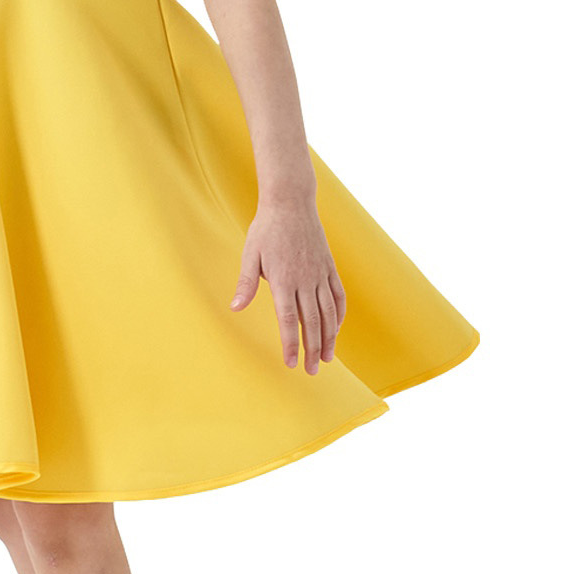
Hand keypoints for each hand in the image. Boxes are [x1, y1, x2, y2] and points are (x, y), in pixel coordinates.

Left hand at [230, 201, 345, 372]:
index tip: (291, 363)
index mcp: (283, 279)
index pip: (288, 319)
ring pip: (328, 313)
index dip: (291, 343)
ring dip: (329, 338)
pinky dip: (339, 315)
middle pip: (312, 322)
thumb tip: (235, 307)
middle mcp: (305, 279)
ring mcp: (320, 273)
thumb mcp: (250, 254)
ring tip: (327, 358)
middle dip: (312, 349)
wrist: (291, 203)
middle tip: (311, 371)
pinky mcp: (330, 267)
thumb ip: (246, 283)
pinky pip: (339, 296)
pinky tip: (336, 330)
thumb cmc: (266, 229)